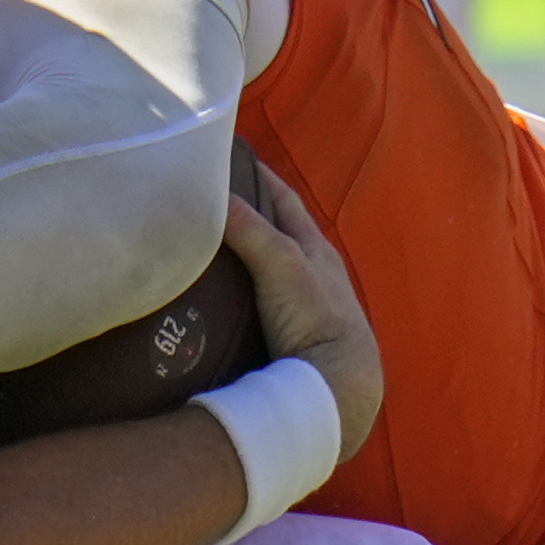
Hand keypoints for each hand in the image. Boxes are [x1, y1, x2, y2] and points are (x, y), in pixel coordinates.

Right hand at [220, 178, 381, 454]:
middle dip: (251, 216)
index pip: (285, 201)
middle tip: (213, 202)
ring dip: (248, 258)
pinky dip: (246, 293)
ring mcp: (306, 306)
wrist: (335, 383)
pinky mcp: (294, 336)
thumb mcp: (282, 262)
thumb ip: (249, 228)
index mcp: (317, 248)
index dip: (261, 179)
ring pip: (272, 270)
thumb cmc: (316, 315)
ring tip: (209, 250)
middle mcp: (316, 273)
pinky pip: (264, 303)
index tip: (232, 161)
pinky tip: (226, 299)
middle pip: (279, 234)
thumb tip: (210, 195)